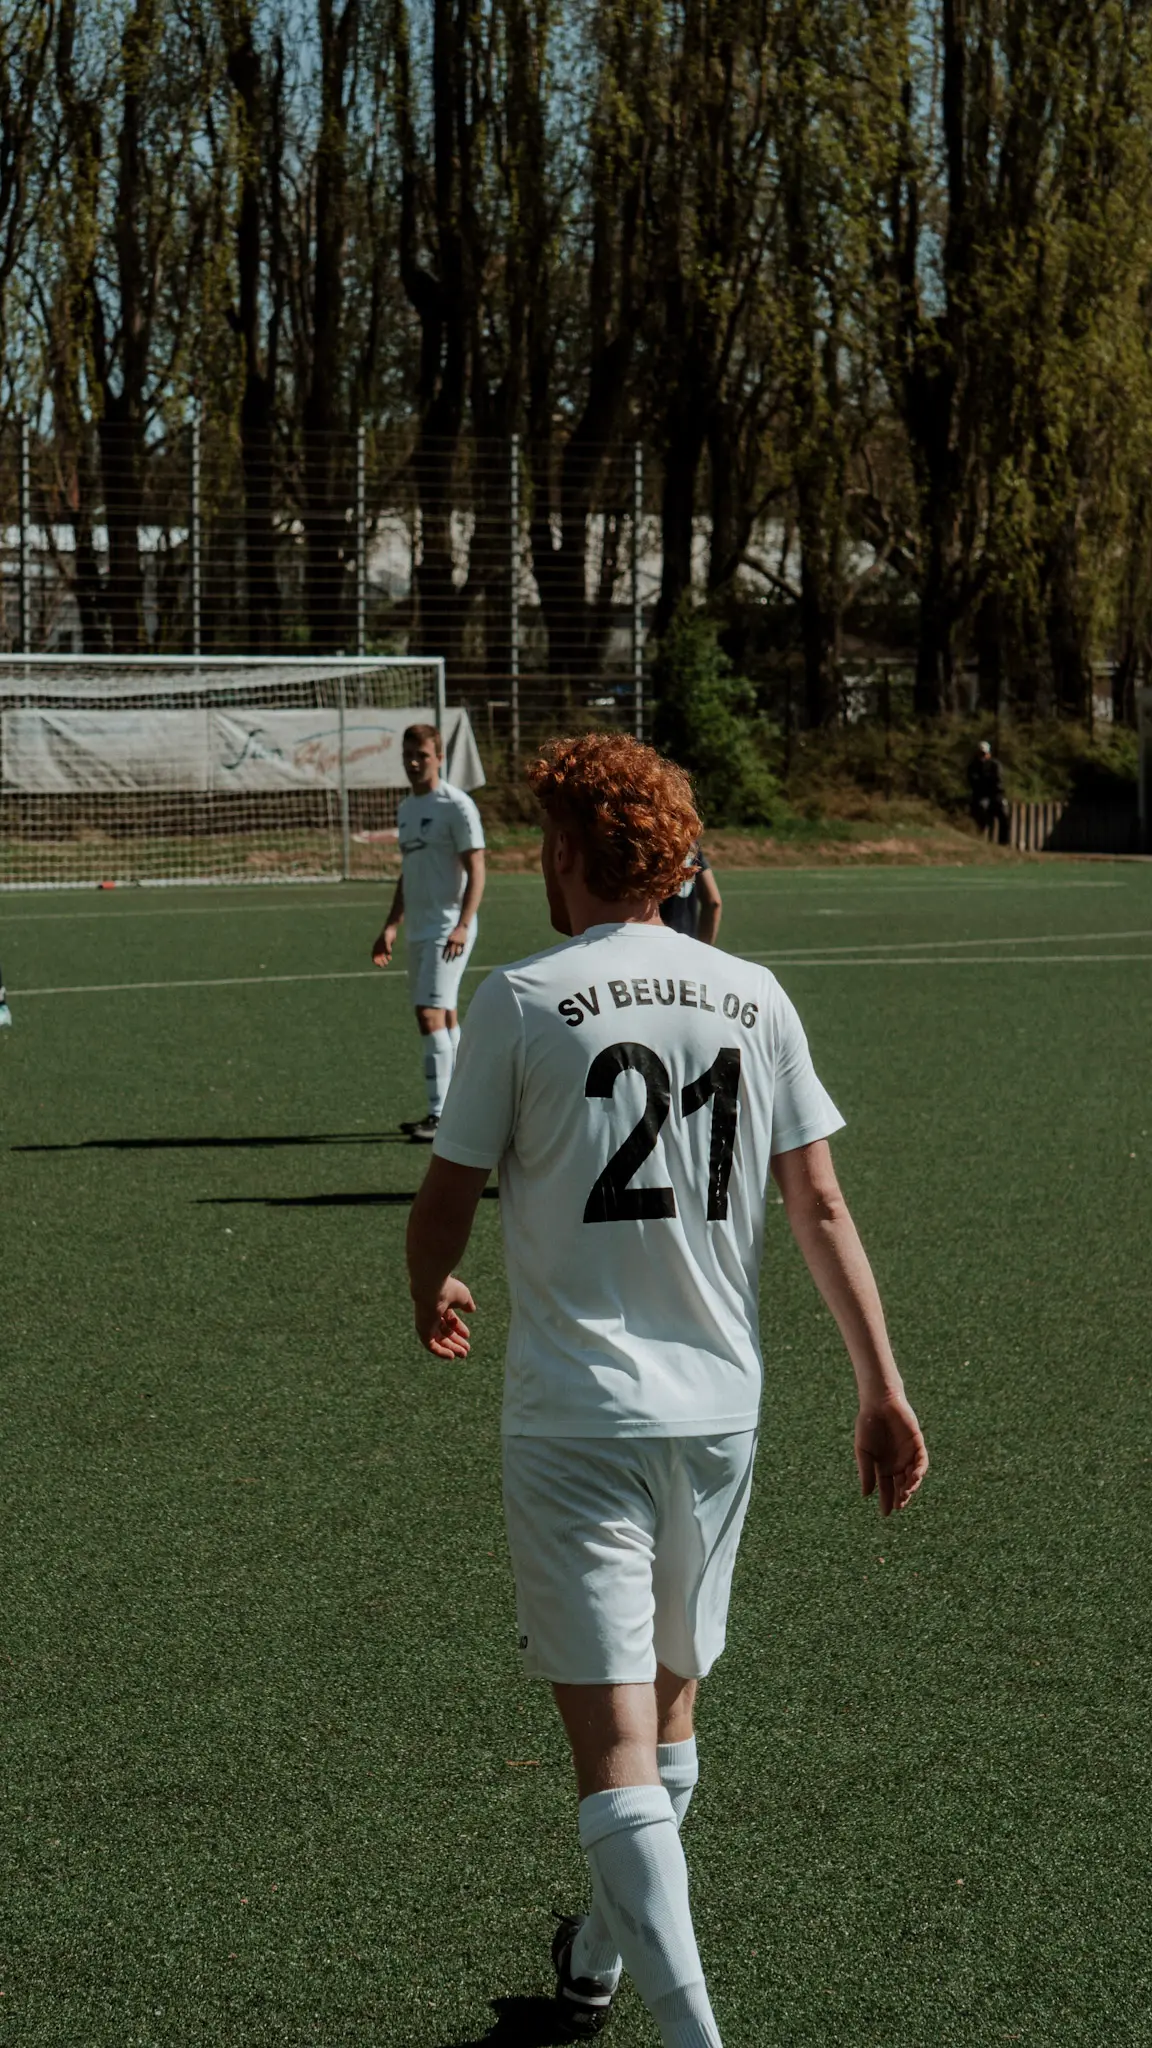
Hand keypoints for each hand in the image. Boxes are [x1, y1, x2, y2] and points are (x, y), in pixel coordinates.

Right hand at [372, 924, 397, 966]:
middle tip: (383, 966)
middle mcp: (379, 948)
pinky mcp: (387, 947)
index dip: (375, 960)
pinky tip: (390, 959)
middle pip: (378, 957)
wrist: (391, 929)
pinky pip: (386, 953)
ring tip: (386, 964)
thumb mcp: (387, 940)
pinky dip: (388, 956)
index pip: (374, 955)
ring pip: (382, 956)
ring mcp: (383, 947)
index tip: (378, 964)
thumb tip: (389, 952)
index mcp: (376, 946)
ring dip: (384, 960)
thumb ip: (388, 946)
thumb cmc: (387, 934)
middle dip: (380, 962)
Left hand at [413, 1276, 475, 1358]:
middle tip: (466, 1350)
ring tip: (463, 1355)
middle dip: (456, 1341)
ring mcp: (426, 1323)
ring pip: (438, 1340)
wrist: (432, 1287)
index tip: (467, 1336)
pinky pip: (430, 1345)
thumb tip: (471, 1310)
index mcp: (440, 1305)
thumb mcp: (463, 1296)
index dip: (459, 1328)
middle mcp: (431, 1314)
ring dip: (451, 1348)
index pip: (449, 1319)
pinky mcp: (422, 1330)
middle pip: (444, 1331)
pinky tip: (451, 1356)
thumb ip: (467, 1303)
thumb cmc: (449, 1289)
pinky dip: (440, 1351)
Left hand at [442, 923, 469, 960]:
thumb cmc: (454, 931)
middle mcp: (454, 942)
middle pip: (451, 952)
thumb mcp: (449, 936)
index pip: (446, 949)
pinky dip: (461, 953)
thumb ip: (448, 942)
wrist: (462, 926)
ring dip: (455, 956)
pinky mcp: (463, 943)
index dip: (445, 954)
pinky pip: (462, 949)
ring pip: (457, 951)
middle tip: (447, 962)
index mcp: (450, 940)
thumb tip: (445, 948)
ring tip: (453, 960)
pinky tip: (459, 956)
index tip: (443, 959)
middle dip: (449, 957)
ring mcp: (459, 943)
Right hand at [855, 1394, 927, 1515]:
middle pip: (901, 1485)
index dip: (886, 1500)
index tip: (885, 1514)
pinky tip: (913, 1478)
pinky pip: (921, 1461)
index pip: (886, 1487)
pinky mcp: (917, 1444)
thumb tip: (866, 1495)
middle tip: (898, 1506)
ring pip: (913, 1476)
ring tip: (905, 1495)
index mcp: (883, 1465)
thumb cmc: (867, 1425)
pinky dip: (919, 1471)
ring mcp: (908, 1454)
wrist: (878, 1403)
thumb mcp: (864, 1451)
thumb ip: (866, 1472)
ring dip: (911, 1486)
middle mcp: (897, 1462)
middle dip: (901, 1497)